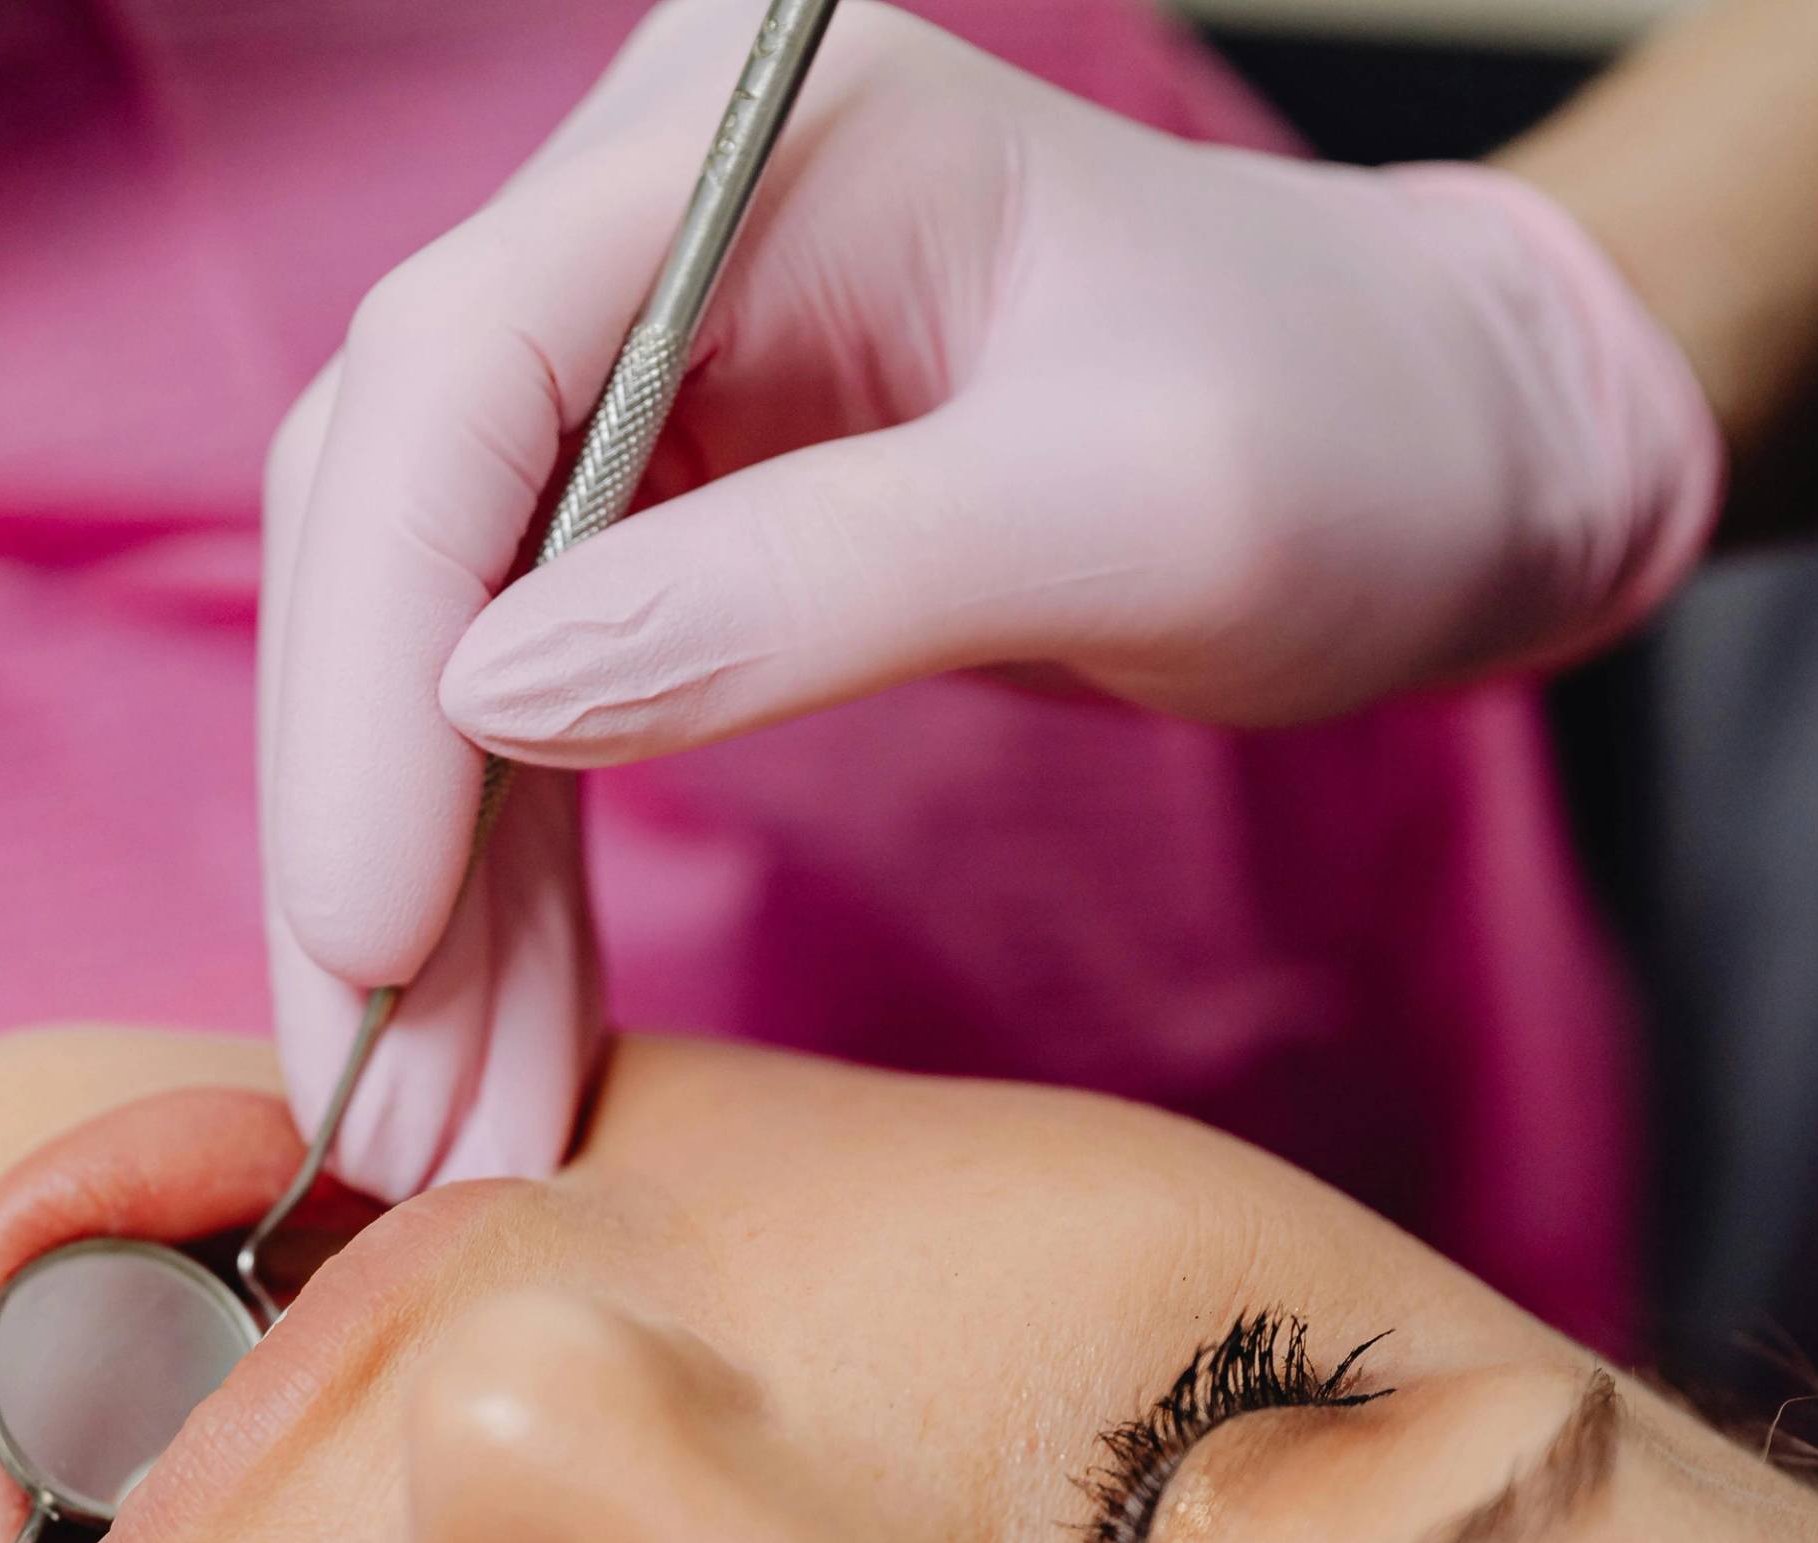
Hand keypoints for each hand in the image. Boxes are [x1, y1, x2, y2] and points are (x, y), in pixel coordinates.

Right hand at [259, 0, 1717, 1196]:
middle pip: (390, 513)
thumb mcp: (1137, 512)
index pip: (457, 369)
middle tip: (373, 1101)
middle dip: (368, 819)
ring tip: (435, 1134)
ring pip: (428, 630)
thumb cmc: (1351, 429)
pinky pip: (521, 696)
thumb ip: (818, 584)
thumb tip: (492, 693)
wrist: (1449, 444)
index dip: (371, 658)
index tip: (372, 923)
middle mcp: (647, 218)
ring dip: (423, 895)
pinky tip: (499, 1045)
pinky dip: (504, 880)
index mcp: (750, 132)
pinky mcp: (661, 495)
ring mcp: (642, 356)